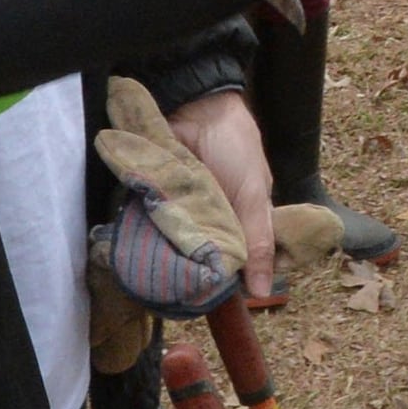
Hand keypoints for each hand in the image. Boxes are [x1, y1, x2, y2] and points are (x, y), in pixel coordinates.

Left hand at [165, 87, 276, 301]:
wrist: (196, 107)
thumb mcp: (254, 197)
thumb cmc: (235, 148)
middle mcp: (216, 215)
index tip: (221, 300)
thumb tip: (262, 294)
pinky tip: (145, 256)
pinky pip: (157, 225)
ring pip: (181, 244)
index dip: (234, 277)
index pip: (242, 257)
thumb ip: (258, 243)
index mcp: (246, 216)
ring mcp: (187, 209)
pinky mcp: (161, 200)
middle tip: (187, 295)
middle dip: (200, 271)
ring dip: (174, 257)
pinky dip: (153, 236)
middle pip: (209, 254)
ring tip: (163, 282)